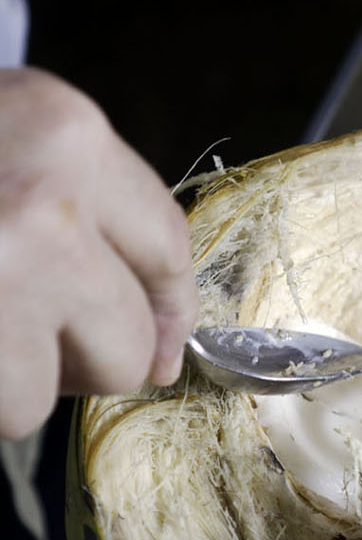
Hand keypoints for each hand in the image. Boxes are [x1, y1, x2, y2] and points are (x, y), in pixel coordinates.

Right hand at [0, 69, 198, 438]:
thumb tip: (154, 330)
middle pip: (129, 340)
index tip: (161, 341)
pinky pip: (4, 410)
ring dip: (20, 381)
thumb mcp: (7, 128)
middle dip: (89, 355)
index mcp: (66, 135)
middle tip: (32, 333)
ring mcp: (5, 278)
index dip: (168, 306)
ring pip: (59, 393)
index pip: (166, 243)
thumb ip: (78, 198)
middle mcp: (48, 206)